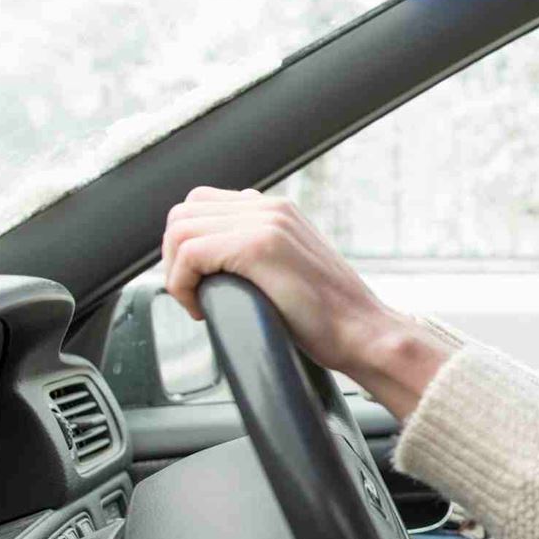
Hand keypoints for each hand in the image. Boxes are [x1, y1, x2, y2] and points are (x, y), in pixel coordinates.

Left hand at [161, 187, 450, 419]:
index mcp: (277, 210)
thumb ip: (260, 252)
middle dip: (174, 257)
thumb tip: (217, 260)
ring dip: (176, 272)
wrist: (364, 333)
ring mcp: (266, 223)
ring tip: (198, 302)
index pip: (202, 204)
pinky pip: (190, 255)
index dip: (188, 245)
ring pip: (180, 230)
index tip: (201, 282)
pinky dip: (183, 286)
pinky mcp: (259, 247)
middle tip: (193, 293)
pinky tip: (203, 309)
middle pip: (184, 211)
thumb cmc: (330, 317)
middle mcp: (270, 207)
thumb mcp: (291, 269)